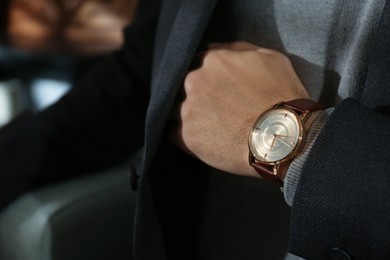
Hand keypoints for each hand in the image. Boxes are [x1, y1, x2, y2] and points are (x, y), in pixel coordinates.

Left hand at [172, 41, 308, 176]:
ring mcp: (188, 109)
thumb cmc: (281, 97)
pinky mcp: (186, 136)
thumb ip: (238, 49)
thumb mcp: (270, 59)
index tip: (216, 90)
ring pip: (177, 109)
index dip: (208, 79)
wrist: (281, 138)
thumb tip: (213, 48)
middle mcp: (194, 81)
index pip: (199, 65)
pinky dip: (184, 135)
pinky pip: (173, 133)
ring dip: (190, 115)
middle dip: (198, 95)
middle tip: (215, 110)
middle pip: (185, 87)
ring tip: (208, 126)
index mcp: (212, 61)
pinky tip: (201, 138)